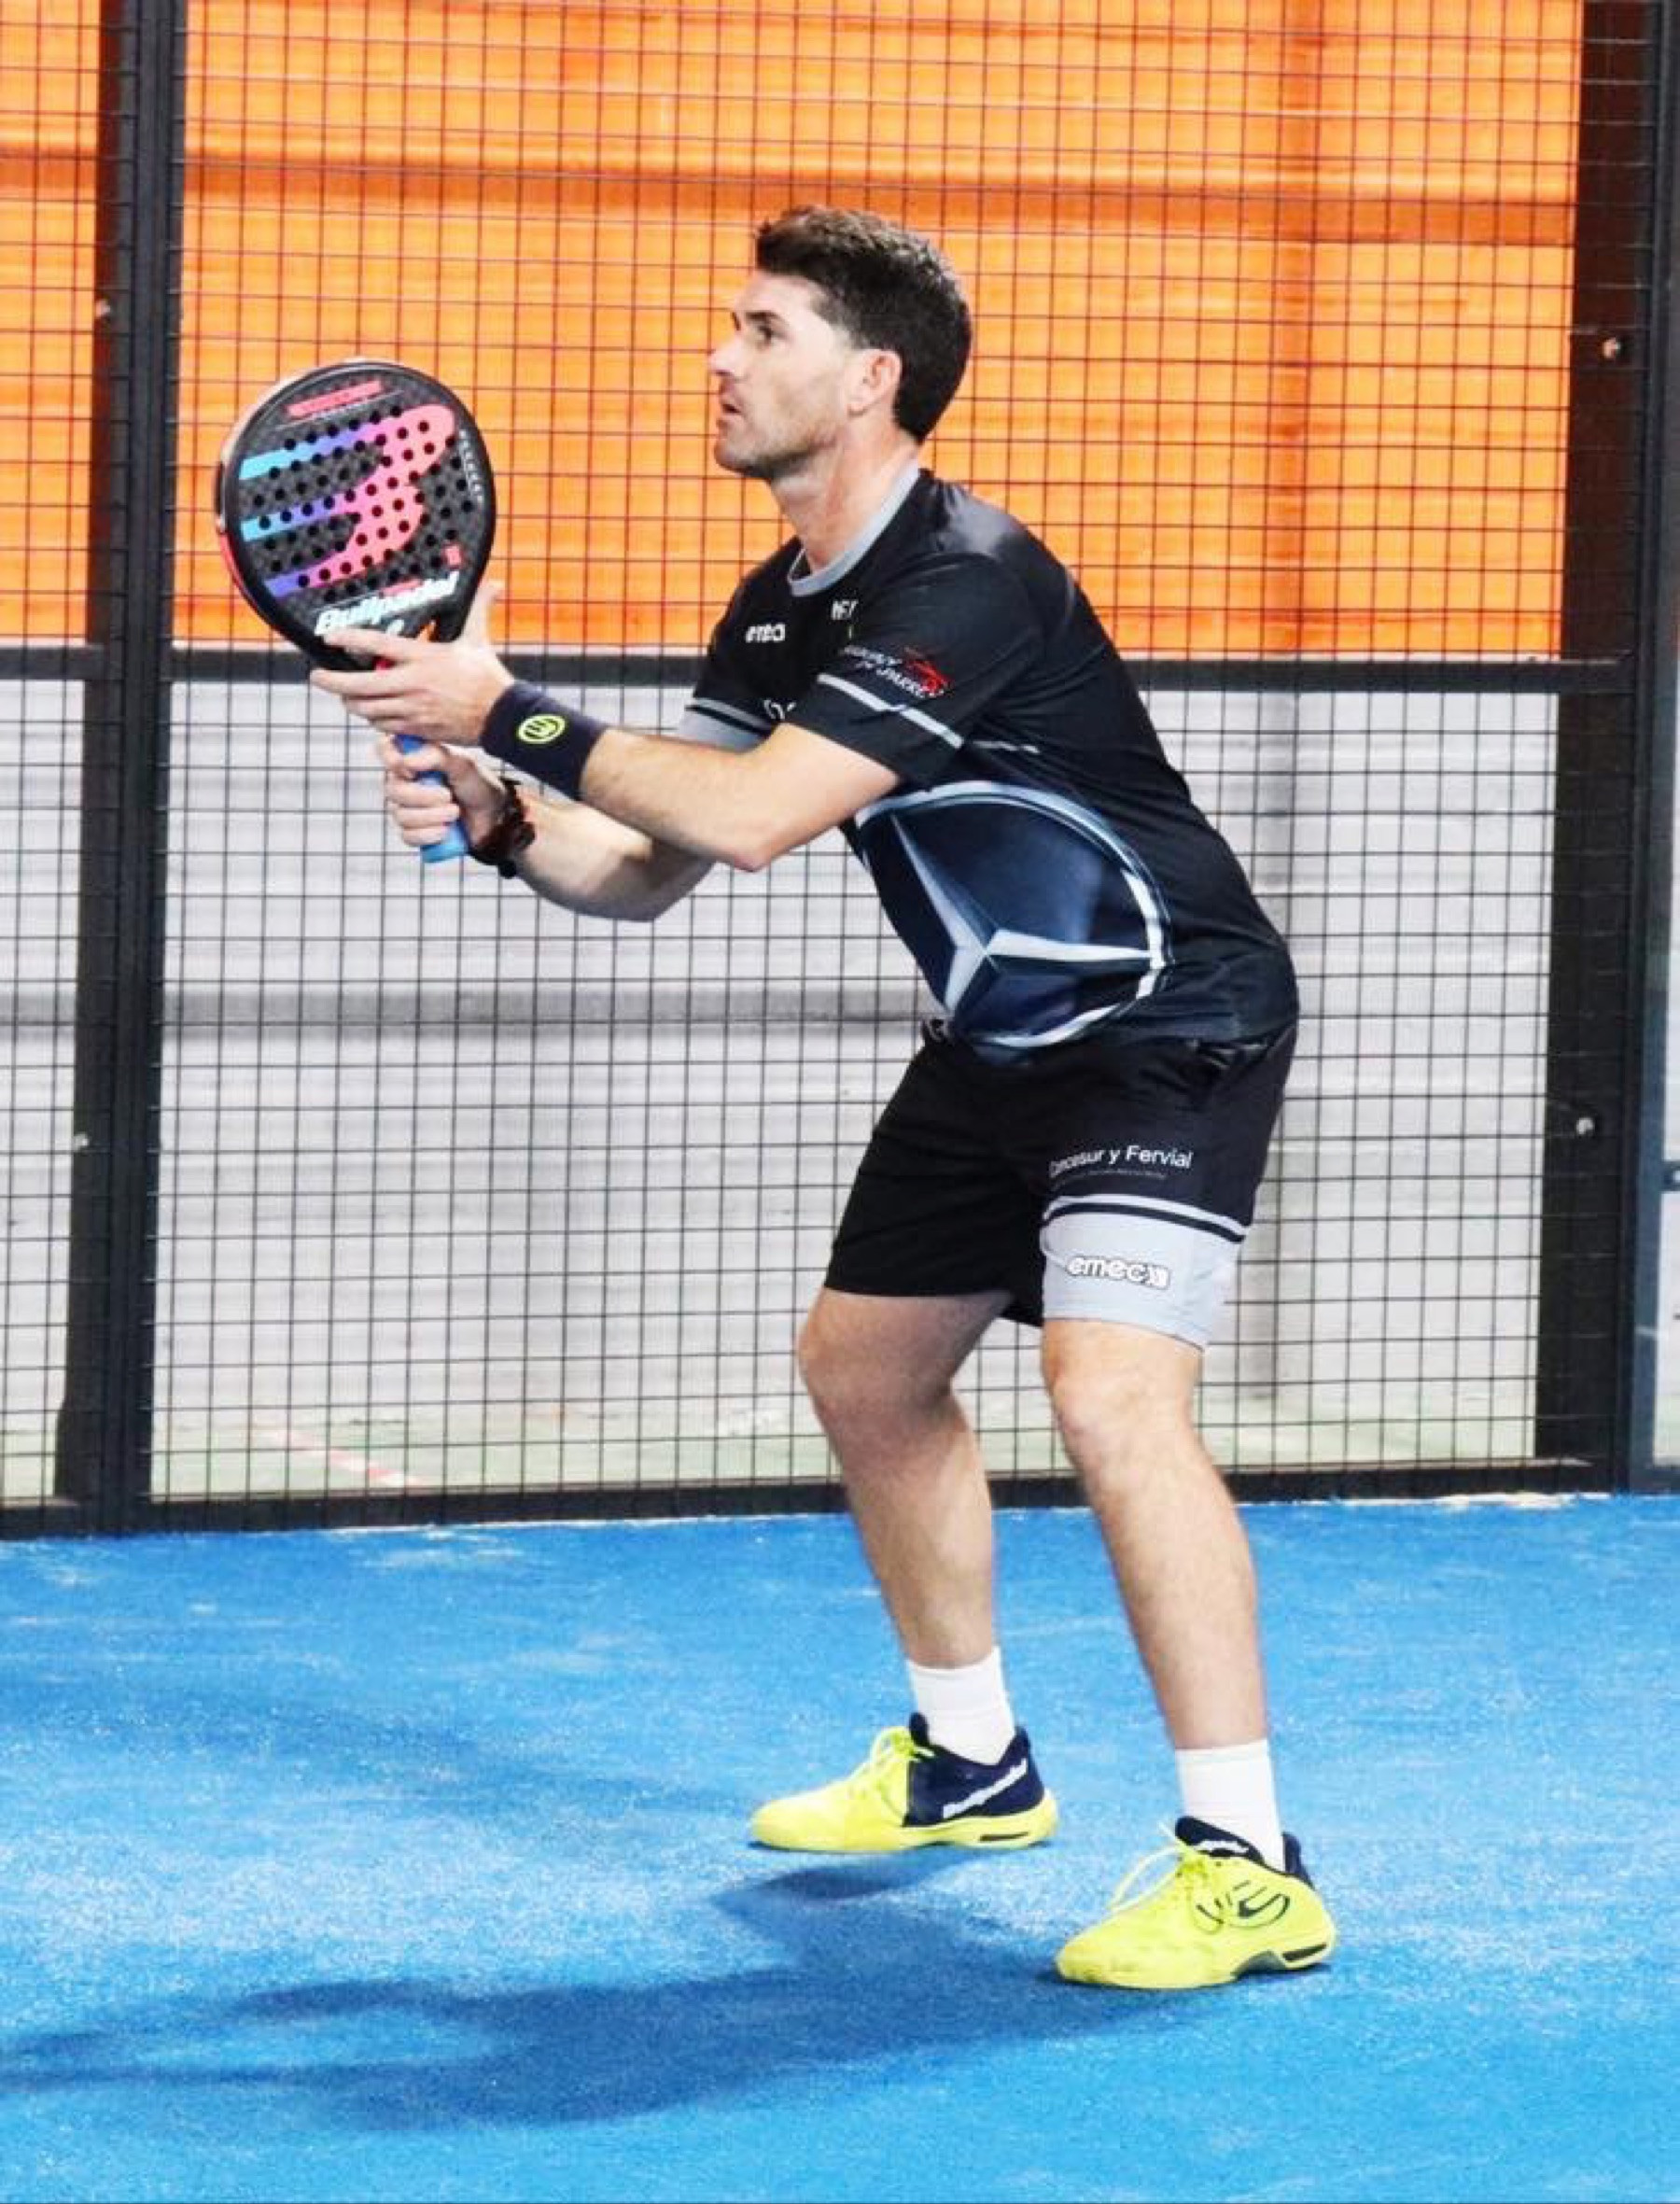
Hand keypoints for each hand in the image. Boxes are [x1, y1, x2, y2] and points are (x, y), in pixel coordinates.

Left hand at [310, 581, 512, 745]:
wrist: (502, 717)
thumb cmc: (488, 677)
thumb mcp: (479, 639)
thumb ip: (478, 609)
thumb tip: (493, 584)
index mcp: (423, 657)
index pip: (376, 645)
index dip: (348, 639)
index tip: (329, 637)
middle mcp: (412, 683)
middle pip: (359, 685)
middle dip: (331, 682)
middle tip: (317, 677)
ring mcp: (413, 709)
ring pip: (367, 709)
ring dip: (351, 702)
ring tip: (344, 694)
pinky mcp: (418, 728)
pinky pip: (384, 726)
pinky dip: (373, 719)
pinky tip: (371, 712)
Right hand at [376, 732, 504, 855]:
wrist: (493, 815)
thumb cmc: (476, 784)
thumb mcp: (462, 764)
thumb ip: (436, 756)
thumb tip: (407, 761)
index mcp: (412, 759)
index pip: (384, 750)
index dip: (390, 759)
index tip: (411, 770)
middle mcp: (403, 782)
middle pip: (393, 790)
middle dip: (422, 797)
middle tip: (448, 796)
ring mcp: (406, 808)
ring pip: (401, 816)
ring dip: (430, 817)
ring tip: (454, 812)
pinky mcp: (414, 832)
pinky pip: (408, 836)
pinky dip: (428, 835)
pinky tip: (444, 831)